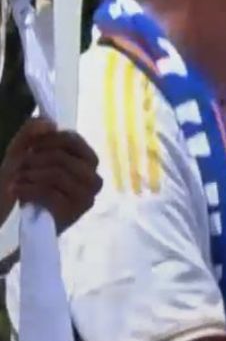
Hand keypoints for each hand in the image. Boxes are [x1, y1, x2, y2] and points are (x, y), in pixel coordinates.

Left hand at [0, 118, 101, 232]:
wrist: (23, 218)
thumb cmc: (30, 184)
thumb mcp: (26, 153)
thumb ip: (33, 132)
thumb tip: (48, 121)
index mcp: (88, 162)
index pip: (73, 140)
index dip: (48, 140)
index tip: (31, 146)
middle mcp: (94, 179)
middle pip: (63, 157)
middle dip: (35, 159)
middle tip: (22, 166)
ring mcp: (86, 198)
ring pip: (57, 174)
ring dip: (29, 175)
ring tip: (18, 179)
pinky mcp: (73, 213)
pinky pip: (50, 193)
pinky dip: (27, 189)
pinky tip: (17, 190)